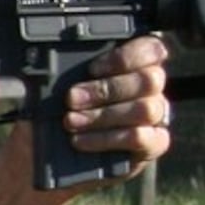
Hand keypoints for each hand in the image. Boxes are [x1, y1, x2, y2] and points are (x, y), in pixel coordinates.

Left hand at [60, 34, 173, 177]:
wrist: (49, 155)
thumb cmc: (60, 114)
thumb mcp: (60, 89)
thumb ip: (68, 73)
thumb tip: (53, 68)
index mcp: (136, 67)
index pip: (150, 49)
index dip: (125, 57)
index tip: (92, 69)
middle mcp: (151, 90)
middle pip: (150, 80)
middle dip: (107, 89)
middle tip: (72, 99)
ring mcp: (156, 118)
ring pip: (146, 109)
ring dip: (104, 115)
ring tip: (71, 122)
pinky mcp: (153, 144)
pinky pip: (141, 138)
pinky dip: (107, 138)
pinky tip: (82, 141)